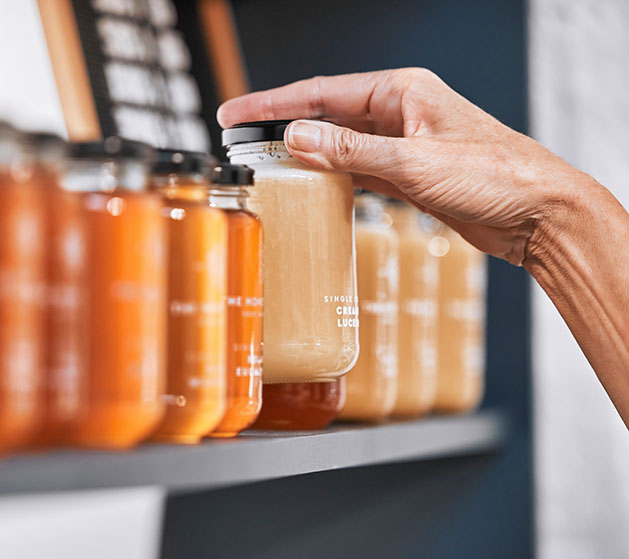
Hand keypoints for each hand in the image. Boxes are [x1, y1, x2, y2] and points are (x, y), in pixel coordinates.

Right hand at [217, 68, 593, 265]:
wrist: (538, 214)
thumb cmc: (494, 176)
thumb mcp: (414, 161)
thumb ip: (351, 151)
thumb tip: (297, 138)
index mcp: (401, 92)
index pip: (322, 93)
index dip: (273, 104)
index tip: (237, 114)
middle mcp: (400, 113)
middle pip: (328, 116)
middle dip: (284, 128)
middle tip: (243, 141)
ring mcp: (404, 145)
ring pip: (342, 146)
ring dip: (309, 157)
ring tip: (271, 168)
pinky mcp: (409, 175)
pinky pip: (360, 172)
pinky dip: (335, 179)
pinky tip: (314, 187)